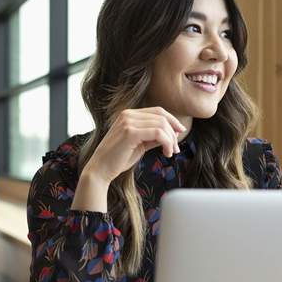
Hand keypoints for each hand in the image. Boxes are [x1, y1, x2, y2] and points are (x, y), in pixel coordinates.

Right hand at [71, 107, 185, 212]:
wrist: (100, 170)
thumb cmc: (118, 159)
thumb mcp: (140, 144)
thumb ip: (153, 137)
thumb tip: (173, 133)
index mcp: (129, 114)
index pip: (158, 111)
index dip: (172, 120)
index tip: (180, 132)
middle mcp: (128, 114)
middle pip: (162, 116)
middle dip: (173, 133)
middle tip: (176, 149)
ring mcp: (128, 122)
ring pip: (161, 124)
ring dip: (171, 139)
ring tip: (170, 153)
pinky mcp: (130, 132)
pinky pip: (158, 133)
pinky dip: (166, 142)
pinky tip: (166, 153)